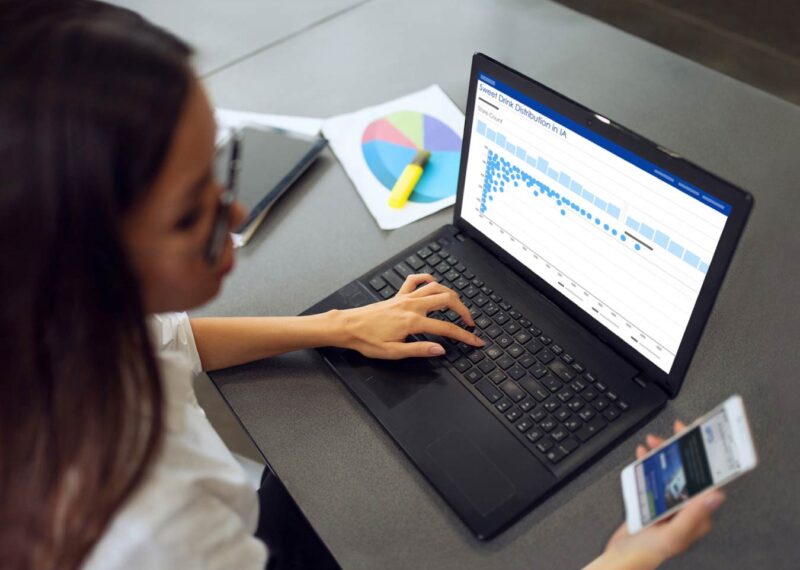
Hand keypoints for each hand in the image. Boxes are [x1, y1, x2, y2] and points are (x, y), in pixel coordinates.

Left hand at [337, 273, 484, 358]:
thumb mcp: (394, 352)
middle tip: (469, 323)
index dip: (465, 336)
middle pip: (447, 300)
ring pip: (436, 287)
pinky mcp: (397, 296)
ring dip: (451, 294)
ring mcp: (405, 298)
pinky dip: (427, 279)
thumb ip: (420, 349)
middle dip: (464, 310)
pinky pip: (415, 280)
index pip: (447, 328)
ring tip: (458, 306)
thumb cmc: (367, 340)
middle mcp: (412, 305)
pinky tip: (433, 283)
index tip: (476, 341)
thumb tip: (440, 349)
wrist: (347, 326)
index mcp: (413, 321)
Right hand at [588, 420, 725, 569]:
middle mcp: (686, 507)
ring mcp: (669, 502)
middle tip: (676, 430)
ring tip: (653, 441)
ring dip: (663, 452)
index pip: (708, 479)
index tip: (702, 437)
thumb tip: (717, 495)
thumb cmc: (647, 552)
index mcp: (697, 514)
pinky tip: (643, 454)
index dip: (707, 456)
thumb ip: (694, 515)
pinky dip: (648, 461)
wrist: (621, 558)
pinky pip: (654, 474)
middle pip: (688, 469)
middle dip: (681, 448)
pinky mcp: (653, 500)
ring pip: (670, 469)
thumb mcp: (673, 534)